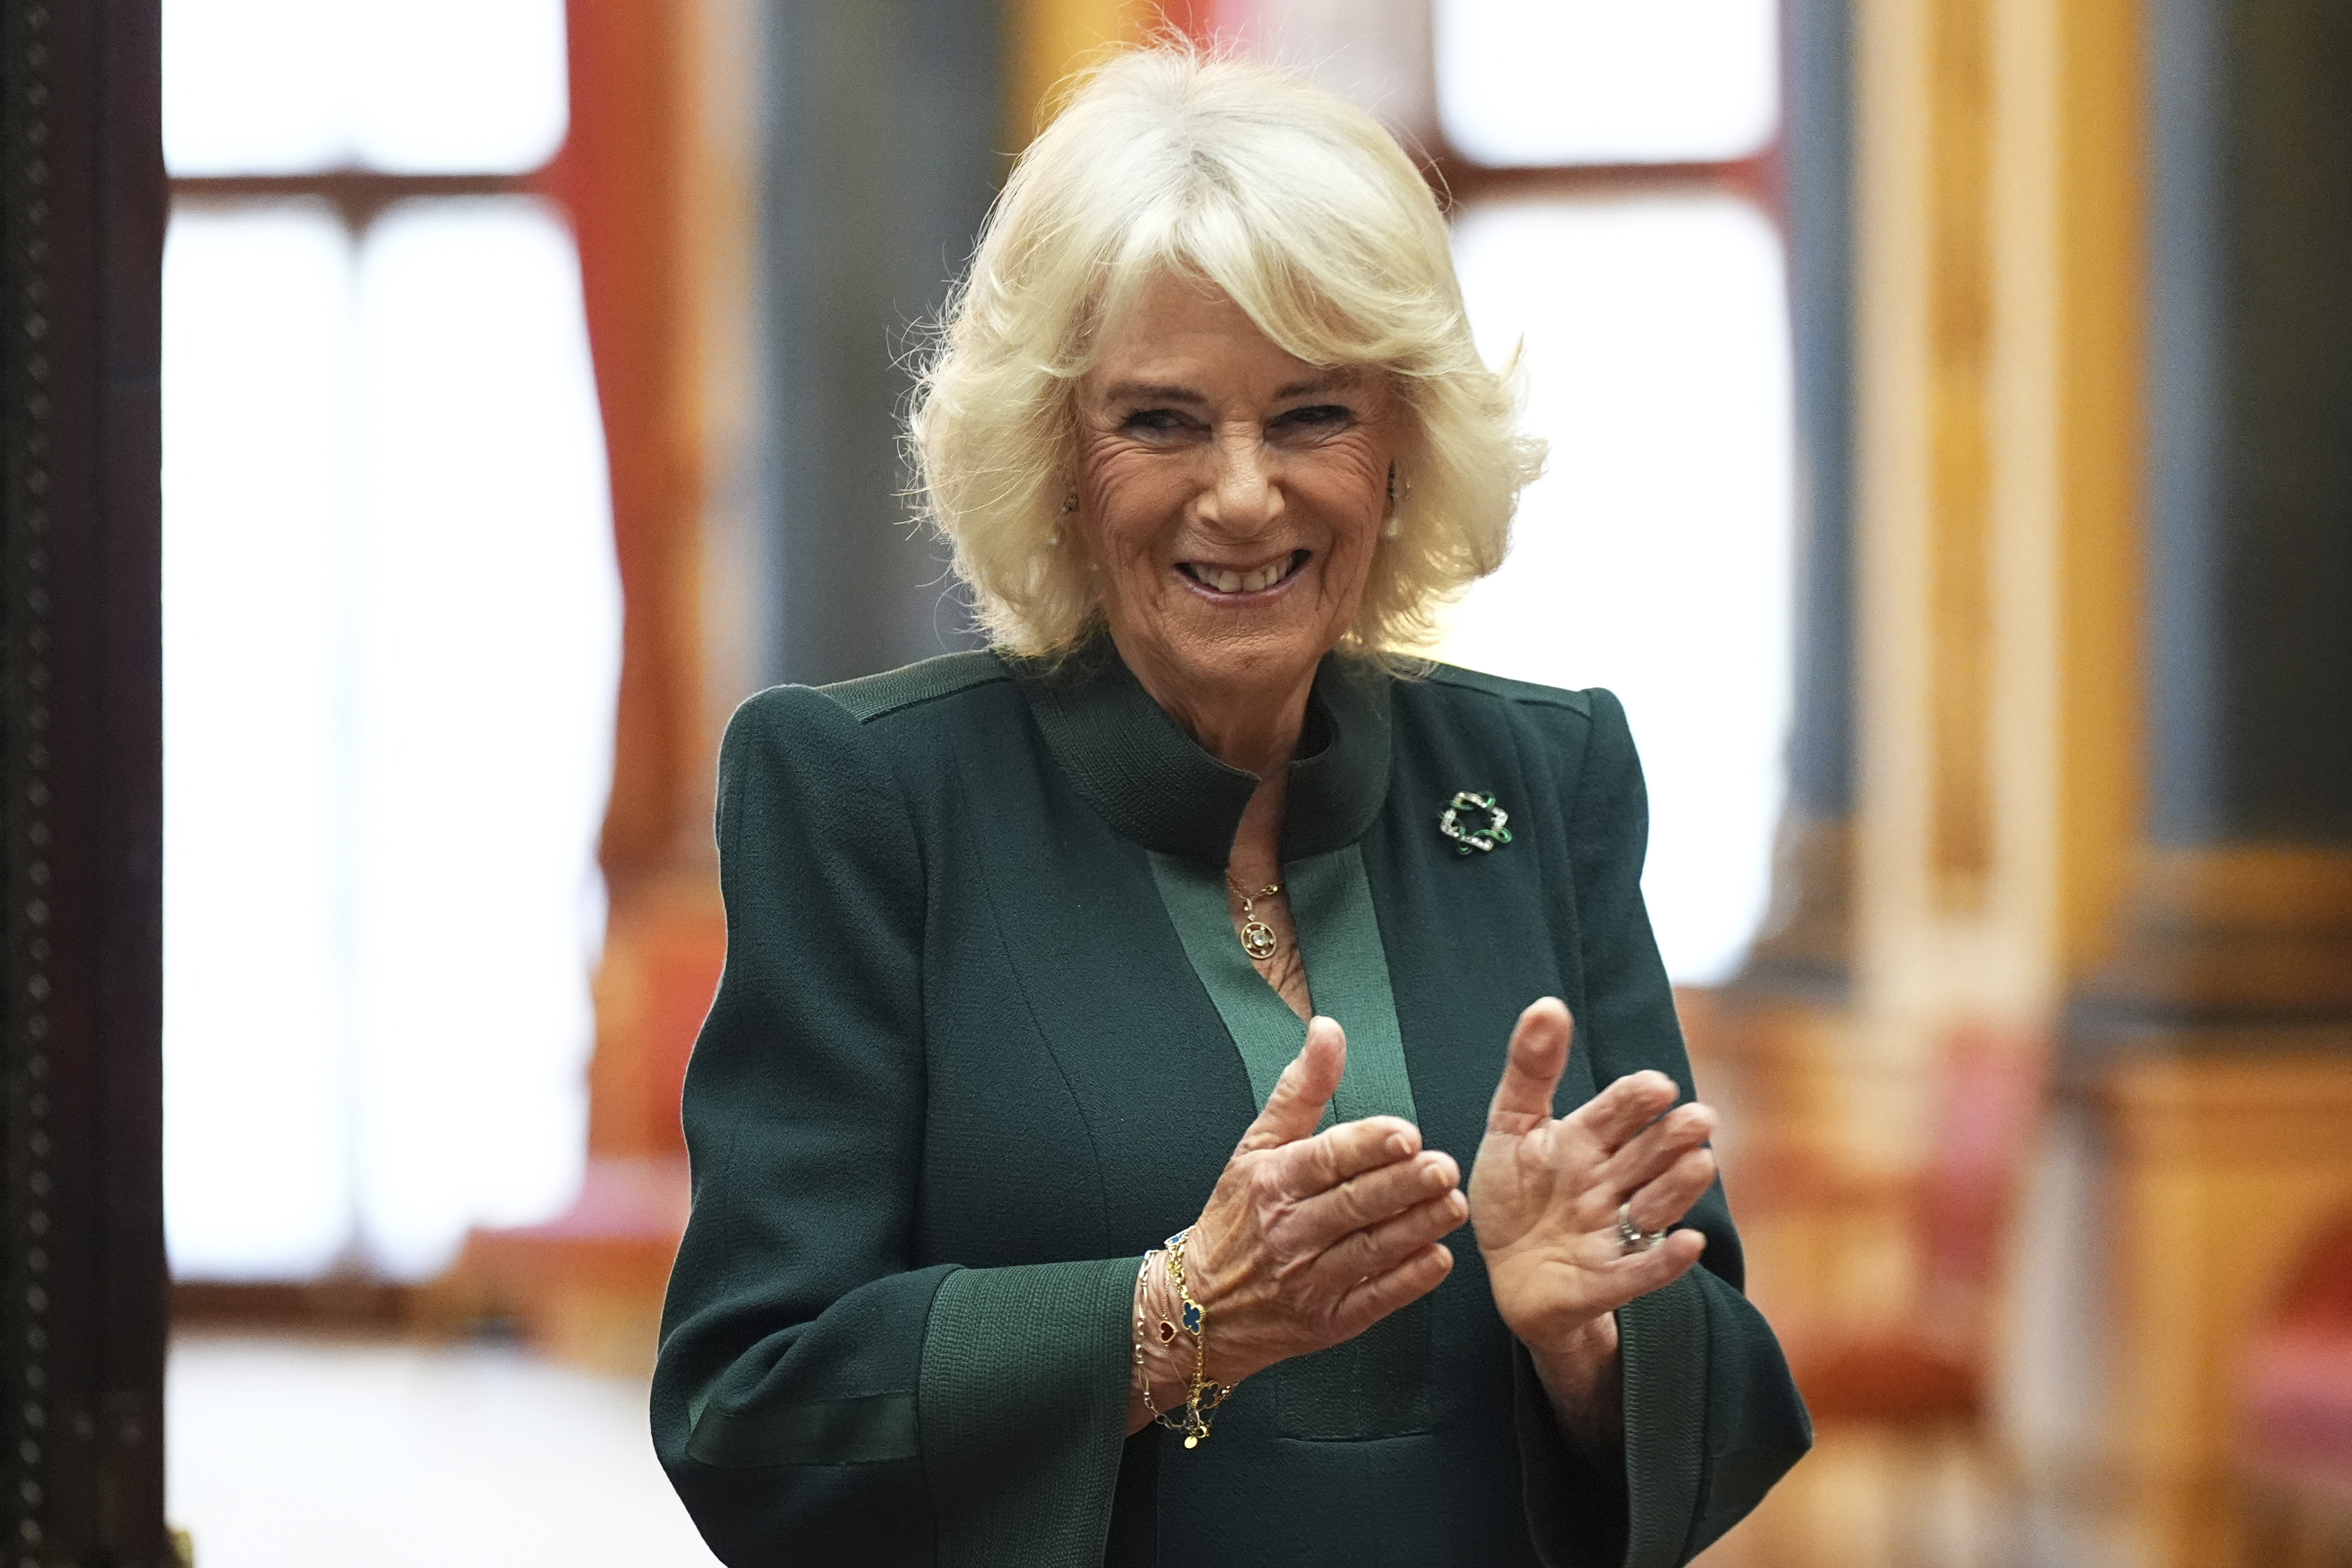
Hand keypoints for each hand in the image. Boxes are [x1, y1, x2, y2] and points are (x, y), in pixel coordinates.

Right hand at [1172, 1017, 1464, 1389]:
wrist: (1200, 1307)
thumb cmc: (1238, 1216)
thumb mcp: (1257, 1146)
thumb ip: (1302, 1088)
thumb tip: (1328, 1029)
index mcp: (1273, 1182)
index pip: (1324, 1160)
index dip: (1366, 1146)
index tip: (1405, 1133)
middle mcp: (1290, 1231)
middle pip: (1353, 1205)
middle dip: (1402, 1186)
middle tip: (1444, 1167)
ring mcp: (1309, 1280)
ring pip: (1370, 1251)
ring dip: (1416, 1228)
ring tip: (1454, 1205)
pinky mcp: (1329, 1320)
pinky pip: (1374, 1300)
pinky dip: (1407, 1282)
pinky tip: (1437, 1259)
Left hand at [1469, 998, 1716, 1354]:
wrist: (1505, 1272)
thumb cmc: (1516, 1194)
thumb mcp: (1512, 1128)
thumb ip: (1531, 1069)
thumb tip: (1549, 1003)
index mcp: (1588, 1141)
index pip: (1618, 1112)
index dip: (1636, 1100)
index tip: (1655, 1086)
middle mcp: (1611, 1183)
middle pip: (1649, 1155)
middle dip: (1673, 1138)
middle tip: (1698, 1118)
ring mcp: (1614, 1232)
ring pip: (1656, 1206)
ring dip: (1678, 1188)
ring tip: (1700, 1164)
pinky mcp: (1607, 1281)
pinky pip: (1641, 1271)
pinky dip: (1665, 1261)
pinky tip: (1689, 1245)